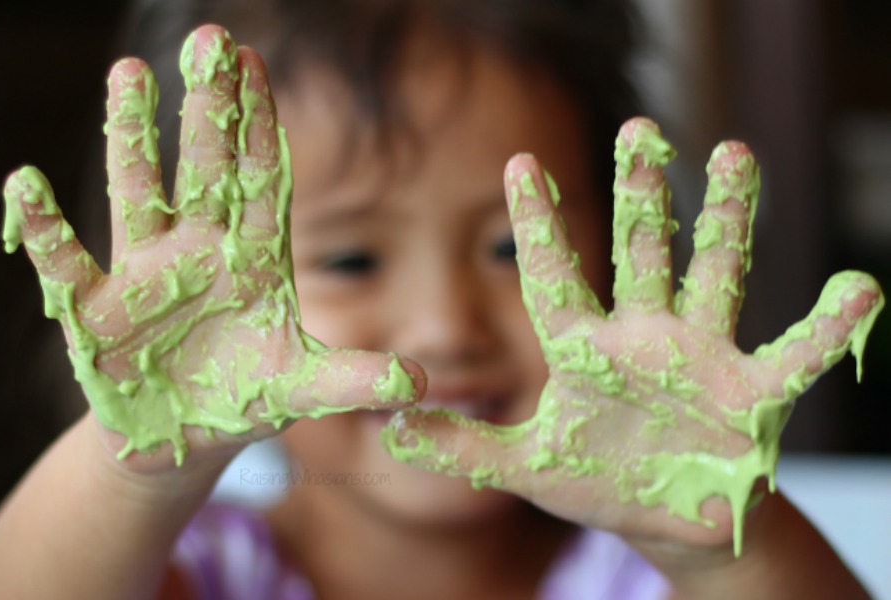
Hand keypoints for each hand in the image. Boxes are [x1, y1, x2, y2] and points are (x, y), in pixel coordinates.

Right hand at [2, 25, 423, 469]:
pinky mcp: (95, 310)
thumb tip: (421, 383)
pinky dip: (48, 230)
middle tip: (209, 38)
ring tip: (128, 73)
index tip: (257, 65)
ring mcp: (143, 273)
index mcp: (252, 261)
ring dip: (131, 137)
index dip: (259, 126)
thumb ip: (355, 377)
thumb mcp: (302, 386)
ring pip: (137, 193)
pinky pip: (68, 262)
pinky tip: (28, 185)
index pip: (258, 181)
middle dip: (207, 108)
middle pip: (204, 169)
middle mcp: (198, 251)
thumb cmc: (244, 396)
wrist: (181, 433)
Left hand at [381, 117, 882, 554]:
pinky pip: (794, 355)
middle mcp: (643, 336)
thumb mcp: (524, 466)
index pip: (555, 275)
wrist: (666, 517)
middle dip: (639, 193)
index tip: (520, 163)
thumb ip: (460, 446)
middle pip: (640, 252)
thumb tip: (392, 425)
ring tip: (738, 153)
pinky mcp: (753, 392)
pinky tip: (859, 291)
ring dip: (727, 220)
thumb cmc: (596, 481)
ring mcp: (701, 355)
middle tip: (637, 126)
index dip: (537, 223)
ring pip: (715, 274)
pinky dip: (827, 328)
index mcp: (584, 349)